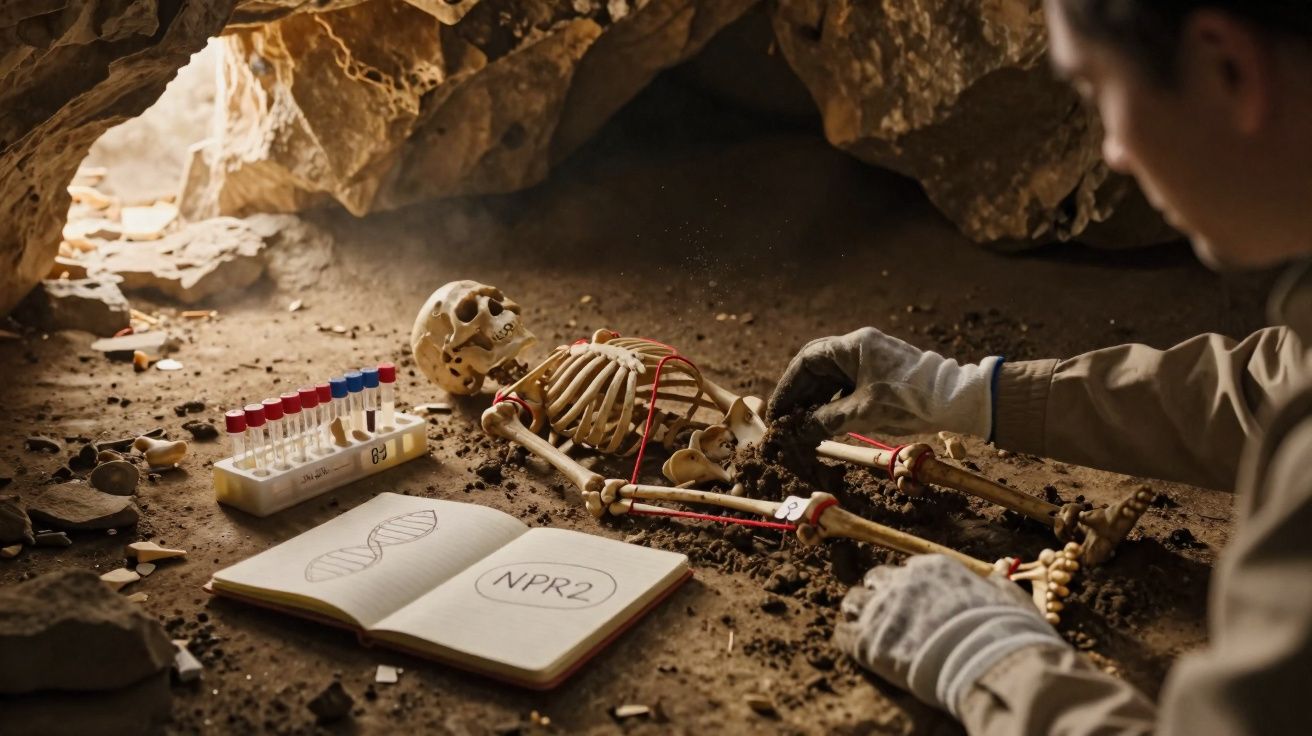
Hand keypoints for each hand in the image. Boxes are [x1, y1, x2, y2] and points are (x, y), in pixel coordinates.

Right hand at [767, 327, 1000, 443]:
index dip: (787, 385)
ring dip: (816, 400)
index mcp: (853, 345)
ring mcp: (870, 359)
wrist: (956, 400)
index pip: (806, 360)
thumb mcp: (863, 411)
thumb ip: (827, 420)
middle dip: (799, 393)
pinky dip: (833, 402)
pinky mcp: (880, 374)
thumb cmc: (909, 399)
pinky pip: (847, 385)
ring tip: (803, 425)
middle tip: (786, 418)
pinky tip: (826, 421)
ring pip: (832, 378)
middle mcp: (859, 347)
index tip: (777, 409)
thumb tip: (800, 431)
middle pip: (816, 367)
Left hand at [834, 555, 1066, 715]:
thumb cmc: (1007, 631)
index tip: (918, 605)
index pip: (908, 570)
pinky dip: (849, 641)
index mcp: (932, 567)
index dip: (911, 589)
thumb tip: (996, 575)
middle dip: (880, 596)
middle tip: (890, 618)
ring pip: (854, 602)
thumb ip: (995, 583)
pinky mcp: (868, 642)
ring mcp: (882, 611)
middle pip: (876, 580)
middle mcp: (902, 582)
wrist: (992, 662)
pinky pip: (843, 635)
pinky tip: (860, 651)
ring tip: (869, 631)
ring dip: (859, 615)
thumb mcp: (1008, 596)